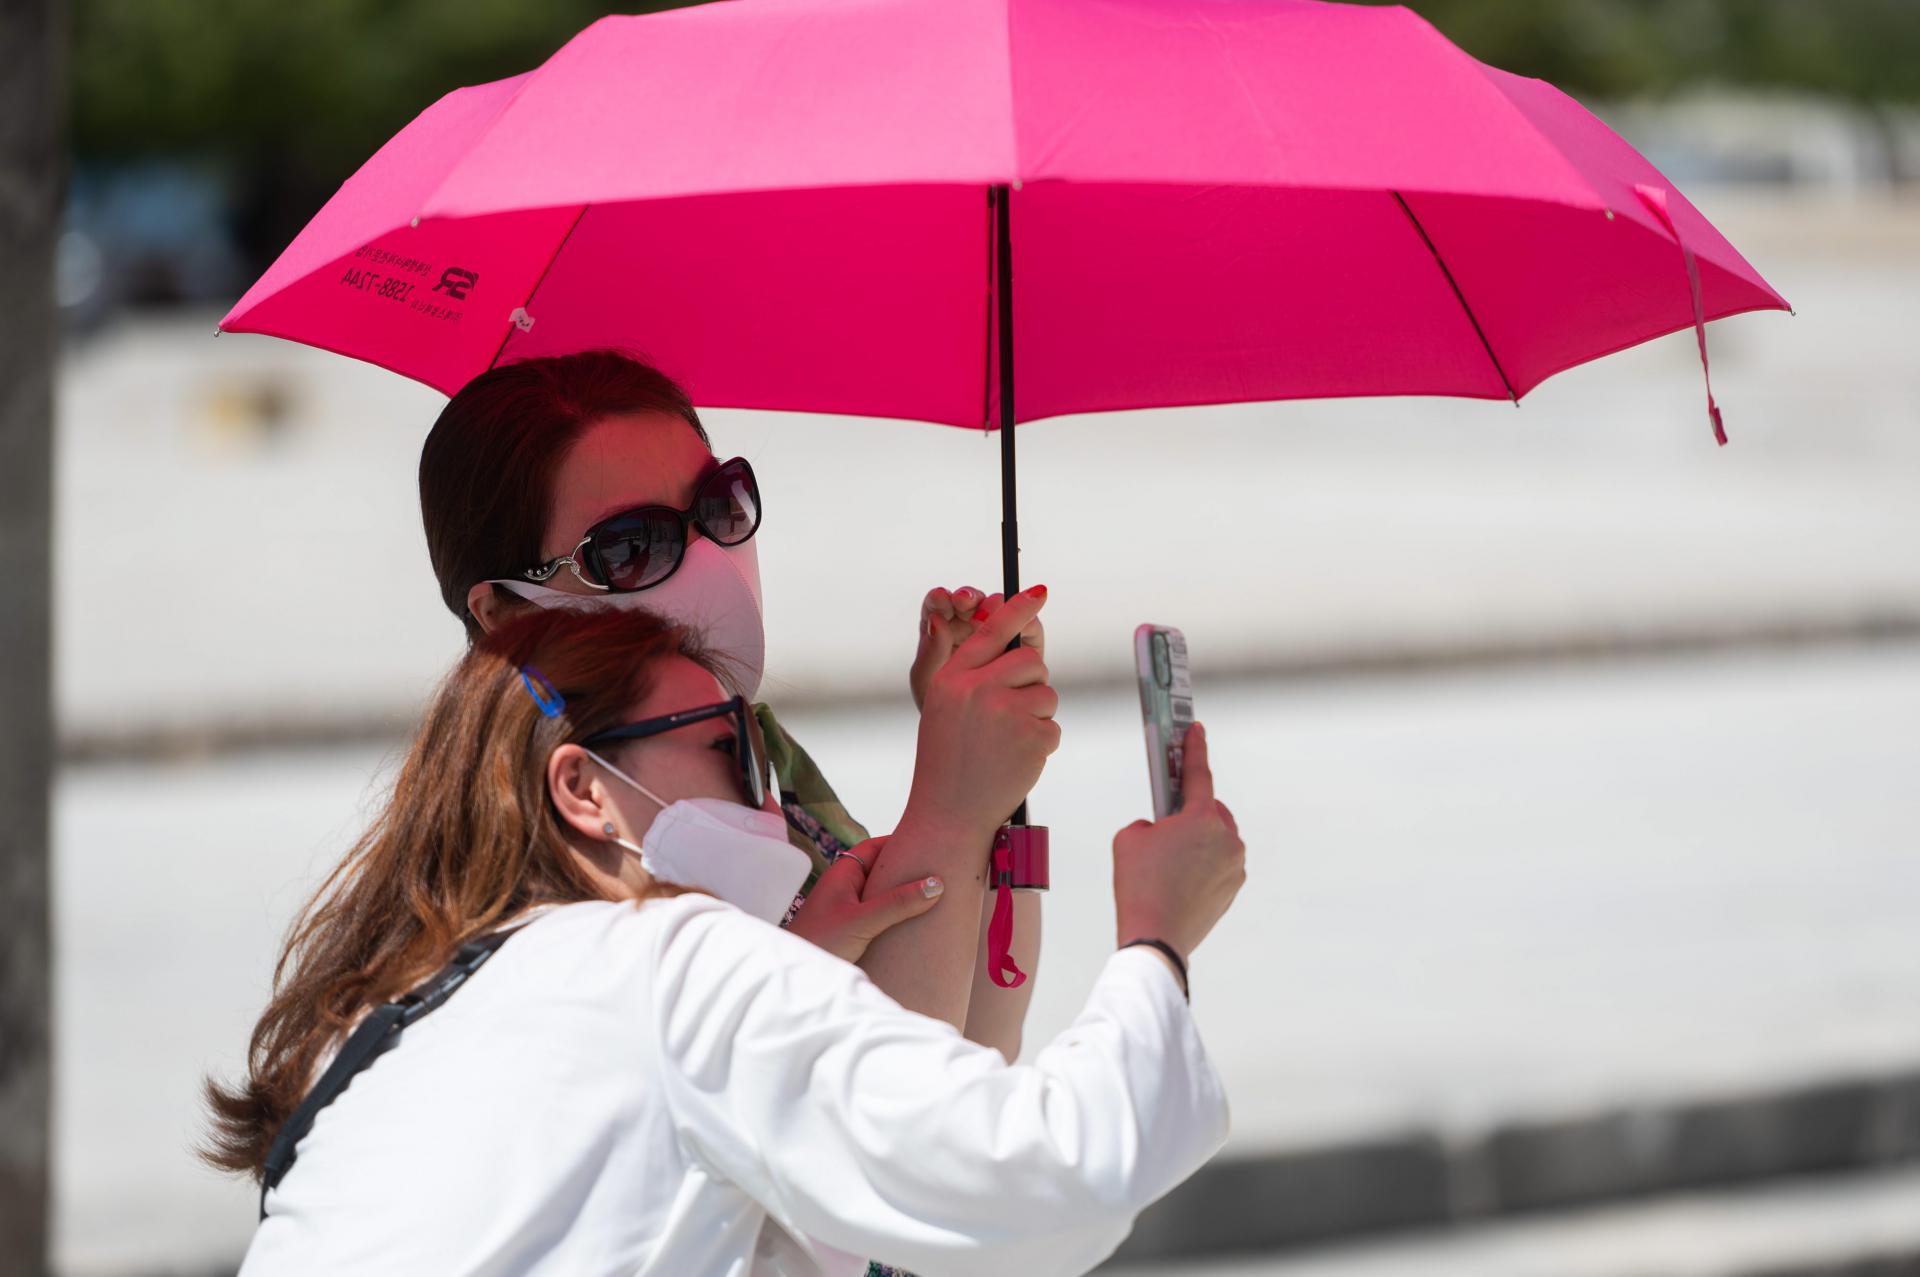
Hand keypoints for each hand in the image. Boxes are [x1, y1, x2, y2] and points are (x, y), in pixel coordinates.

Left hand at [786, 837, 946, 963]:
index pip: (875, 846)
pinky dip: (895, 914)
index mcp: (843, 873)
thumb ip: (898, 903)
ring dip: (901, 894)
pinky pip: (878, 914)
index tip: (929, 840)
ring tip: (934, 894)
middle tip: (939, 867)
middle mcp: (845, 887)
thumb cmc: (819, 942)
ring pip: (880, 893)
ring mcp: (847, 908)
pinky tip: (912, 922)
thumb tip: (936, 884)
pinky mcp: (850, 929)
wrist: (796, 978)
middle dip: (906, 868)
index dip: (900, 840)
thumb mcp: (862, 921)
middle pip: (880, 868)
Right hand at [904, 584, 1059, 844]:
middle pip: (1031, 660)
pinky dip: (1042, 744)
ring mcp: (1006, 711)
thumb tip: (1022, 651)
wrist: (948, 814)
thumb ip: (975, 678)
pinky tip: (1017, 761)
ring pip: (1046, 693)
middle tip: (1013, 713)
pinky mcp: (1032, 736)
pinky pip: (1053, 726)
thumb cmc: (948, 762)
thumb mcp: (947, 710)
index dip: (1019, 609)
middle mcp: (977, 688)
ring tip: (1009, 744)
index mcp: (952, 678)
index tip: (1040, 591)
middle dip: (1031, 682)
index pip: (993, 631)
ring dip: (1037, 716)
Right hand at [1111, 723, 1245, 961]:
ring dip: (1198, 839)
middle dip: (1191, 810)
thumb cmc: (1139, 884)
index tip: (1196, 729)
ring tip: (1169, 859)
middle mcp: (1226, 837)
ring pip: (1217, 837)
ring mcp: (1234, 864)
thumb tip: (1162, 830)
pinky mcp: (1233, 887)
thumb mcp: (1129, 839)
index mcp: (1201, 817)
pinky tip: (1179, 878)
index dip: (1194, 748)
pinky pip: (1219, 863)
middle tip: (1167, 821)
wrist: (1156, 936)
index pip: (1198, 773)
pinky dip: (1203, 863)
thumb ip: (1149, 823)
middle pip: (1210, 809)